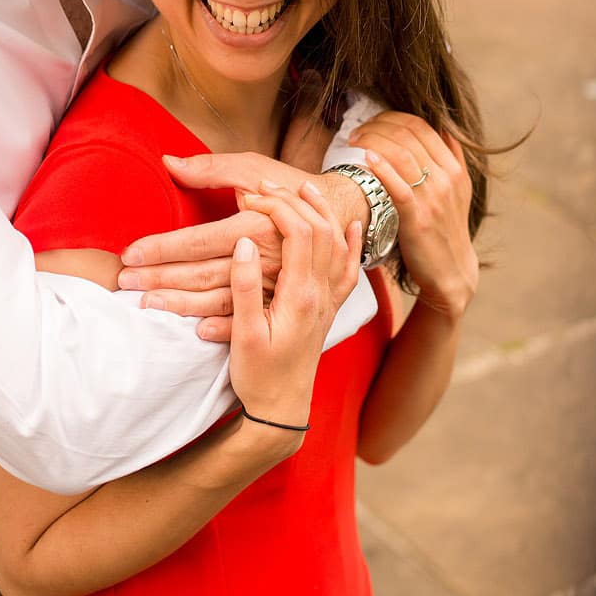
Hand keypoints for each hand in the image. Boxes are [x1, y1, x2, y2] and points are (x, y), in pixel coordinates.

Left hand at [117, 151, 327, 329]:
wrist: (341, 211)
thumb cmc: (292, 186)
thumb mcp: (254, 169)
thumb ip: (211, 169)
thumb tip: (169, 162)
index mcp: (256, 226)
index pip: (198, 240)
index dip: (161, 248)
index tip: (130, 253)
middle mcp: (265, 258)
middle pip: (203, 274)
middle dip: (160, 278)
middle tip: (125, 282)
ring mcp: (274, 284)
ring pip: (220, 301)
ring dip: (180, 305)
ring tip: (146, 303)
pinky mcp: (281, 299)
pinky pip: (248, 318)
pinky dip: (220, 328)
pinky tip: (193, 331)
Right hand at [224, 182, 361, 429]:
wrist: (283, 409)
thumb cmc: (259, 376)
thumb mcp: (243, 335)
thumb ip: (244, 288)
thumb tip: (243, 243)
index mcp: (299, 297)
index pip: (299, 235)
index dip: (278, 208)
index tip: (253, 196)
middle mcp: (321, 294)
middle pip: (320, 231)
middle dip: (296, 202)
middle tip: (268, 186)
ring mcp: (329, 301)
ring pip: (337, 244)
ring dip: (322, 213)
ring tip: (303, 190)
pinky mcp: (329, 309)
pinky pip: (350, 270)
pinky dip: (353, 244)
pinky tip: (352, 227)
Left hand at [352, 112, 477, 317]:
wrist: (452, 271)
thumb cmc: (446, 229)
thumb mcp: (458, 191)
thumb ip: (453, 159)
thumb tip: (444, 129)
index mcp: (454, 168)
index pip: (421, 126)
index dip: (391, 118)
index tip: (371, 123)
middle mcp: (447, 178)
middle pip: (408, 135)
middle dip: (377, 126)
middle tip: (356, 131)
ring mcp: (434, 198)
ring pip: (402, 154)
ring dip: (373, 142)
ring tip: (353, 141)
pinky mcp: (419, 219)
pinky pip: (399, 187)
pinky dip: (382, 169)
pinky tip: (366, 160)